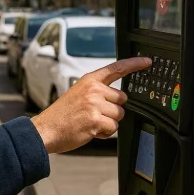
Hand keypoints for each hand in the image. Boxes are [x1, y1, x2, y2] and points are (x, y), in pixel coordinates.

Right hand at [31, 57, 151, 153]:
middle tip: (93, 114)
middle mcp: (93, 89)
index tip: (147, 62)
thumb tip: (118, 100)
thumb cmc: (62, 115)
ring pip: (119, 115)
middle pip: (122, 99)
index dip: (134, 64)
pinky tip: (89, 130)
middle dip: (112, 110)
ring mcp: (94, 104)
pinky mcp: (95, 119)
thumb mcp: (78, 94)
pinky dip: (104, 133)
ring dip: (108, 123)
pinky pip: (113, 127)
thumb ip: (97, 92)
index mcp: (89, 80)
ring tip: (89, 122)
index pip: (116, 68)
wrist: (46, 129)